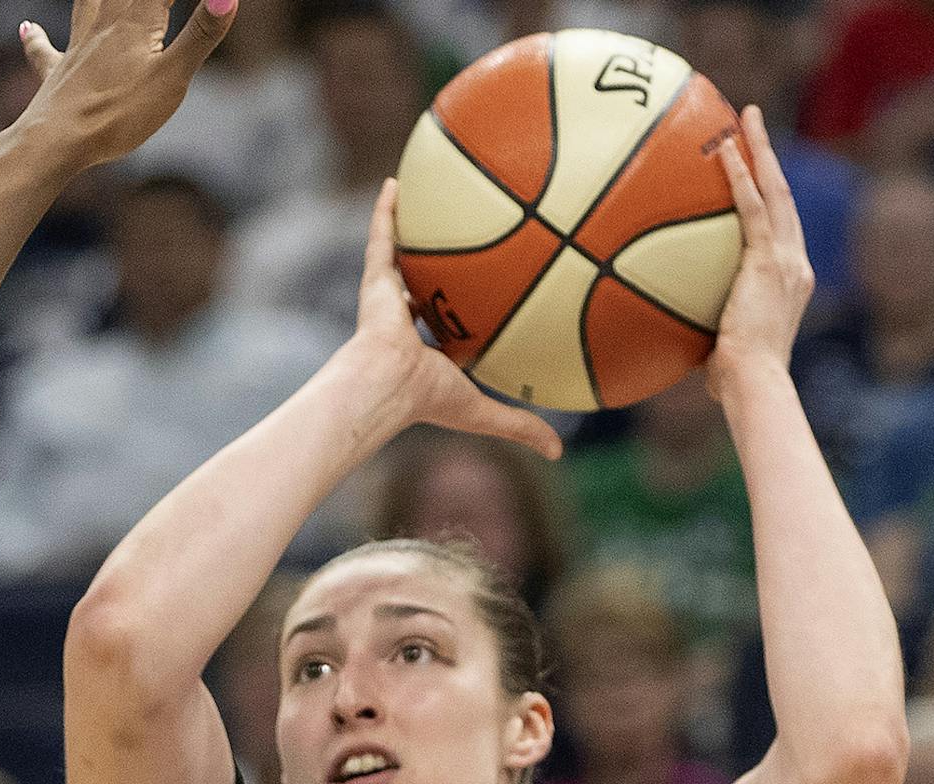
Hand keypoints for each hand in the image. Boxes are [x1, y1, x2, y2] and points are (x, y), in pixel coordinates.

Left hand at [13, 0, 237, 170]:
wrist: (57, 141)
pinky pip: (44, 51)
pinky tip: (27, 28)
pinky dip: (36, 39)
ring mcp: (77, 48)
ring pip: (86, 2)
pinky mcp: (57, 75)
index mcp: (137, 22)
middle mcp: (105, 25)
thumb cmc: (117, 113)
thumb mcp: (172, 76)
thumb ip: (201, 35)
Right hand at [343, 178, 562, 459]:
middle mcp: (407, 318)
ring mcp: (388, 298)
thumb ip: (519, 426)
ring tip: (425, 191)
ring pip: (403, 254)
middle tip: (459, 236)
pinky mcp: (374, 281)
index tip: (480, 290)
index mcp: (428, 347)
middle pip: (426, 282)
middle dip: (437, 262)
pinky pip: (381, 236)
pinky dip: (386, 210)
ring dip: (411, 226)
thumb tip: (559, 453)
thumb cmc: (426, 400)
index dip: (461, 306)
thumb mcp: (483, 410)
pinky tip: (398, 180)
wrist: (385, 385)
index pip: (447, 321)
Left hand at [707, 105, 813, 400]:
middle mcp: (796, 263)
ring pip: (775, 191)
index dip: (769, 194)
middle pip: (783, 196)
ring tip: (745, 117)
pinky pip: (752, 209)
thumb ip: (704, 329)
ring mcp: (787, 259)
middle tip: (752, 123)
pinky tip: (723, 152)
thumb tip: (665, 335)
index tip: (754, 169)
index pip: (779, 226)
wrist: (755, 383)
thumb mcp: (720, 347)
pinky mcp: (769, 261)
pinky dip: (740, 178)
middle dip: (768, 158)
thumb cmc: (735, 381)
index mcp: (789, 279)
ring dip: (760, 151)